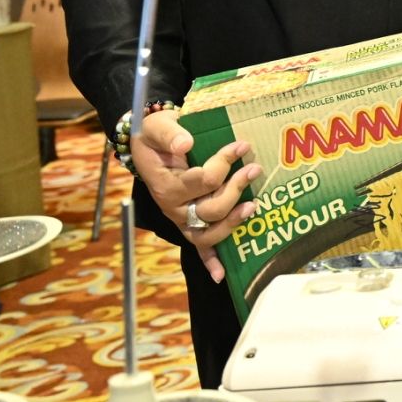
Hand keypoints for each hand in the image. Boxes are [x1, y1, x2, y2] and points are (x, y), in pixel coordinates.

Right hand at [130, 108, 262, 281]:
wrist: (147, 144)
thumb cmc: (155, 135)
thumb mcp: (158, 126)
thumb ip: (170, 134)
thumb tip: (186, 144)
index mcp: (165, 185)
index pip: (202, 180)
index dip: (224, 163)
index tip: (241, 146)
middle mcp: (173, 207)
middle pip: (211, 208)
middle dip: (236, 189)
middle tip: (254, 169)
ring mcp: (181, 218)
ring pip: (210, 232)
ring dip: (234, 221)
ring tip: (253, 205)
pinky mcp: (188, 223)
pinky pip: (198, 248)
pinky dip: (210, 261)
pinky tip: (221, 275)